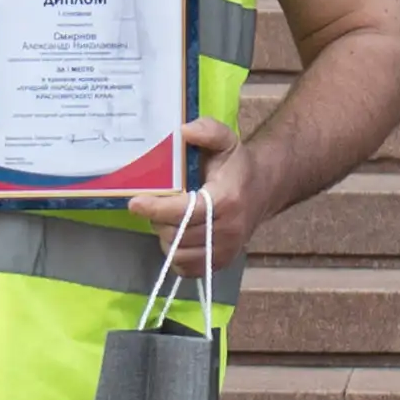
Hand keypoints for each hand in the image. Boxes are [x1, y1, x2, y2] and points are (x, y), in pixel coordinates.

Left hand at [122, 116, 250, 275]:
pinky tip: (179, 235)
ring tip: (169, 219)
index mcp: (227, 200)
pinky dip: (176, 254)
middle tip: (157, 204)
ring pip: (178, 253)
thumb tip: (184, 132)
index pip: (186, 211)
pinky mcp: (221, 263)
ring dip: (166, 236)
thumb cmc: (237, 166)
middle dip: (158, 219)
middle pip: (177, 234)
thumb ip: (208, 130)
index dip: (157, 208)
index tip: (135, 202)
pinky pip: (187, 268)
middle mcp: (229, 229)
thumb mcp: (226, 140)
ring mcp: (226, 250)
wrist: (264, 190)